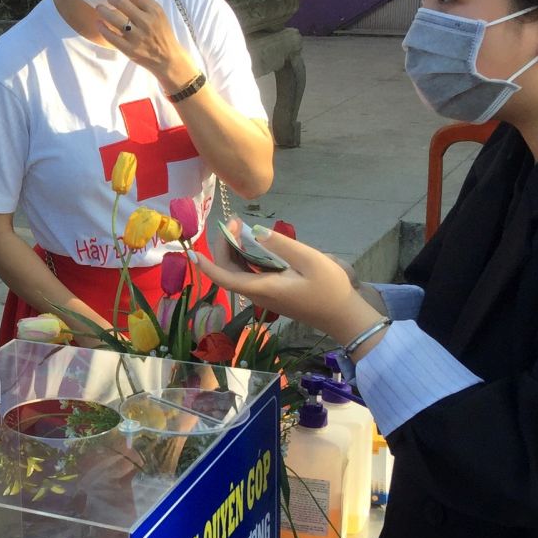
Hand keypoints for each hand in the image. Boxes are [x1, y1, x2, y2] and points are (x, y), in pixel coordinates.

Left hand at [96, 0, 198, 92]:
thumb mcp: (158, 14)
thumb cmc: (161, 33)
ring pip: (113, 18)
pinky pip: (110, 36)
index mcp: (154, 10)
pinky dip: (102, 28)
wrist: (167, 58)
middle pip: (121, 2)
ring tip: (100, 8)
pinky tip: (99, 23)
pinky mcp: (129, 49)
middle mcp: (146, 22)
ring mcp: (137, 37)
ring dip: (103, 10)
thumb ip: (144, 3)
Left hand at [191, 224, 379, 341]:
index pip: (225, 277)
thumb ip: (280, 245)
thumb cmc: (330, 289)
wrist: (344, 316)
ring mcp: (265, 296)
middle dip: (225, 245)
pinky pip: (250, 274)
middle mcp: (258, 294)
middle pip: (229, 271)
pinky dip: (246, 257)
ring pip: (239, 272)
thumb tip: (255, 231)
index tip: (193, 251)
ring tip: (240, 226)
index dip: (207, 265)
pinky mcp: (272, 294)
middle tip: (234, 220)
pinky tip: (253, 243)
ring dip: (235, 250)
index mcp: (262, 288)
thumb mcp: (309, 261)